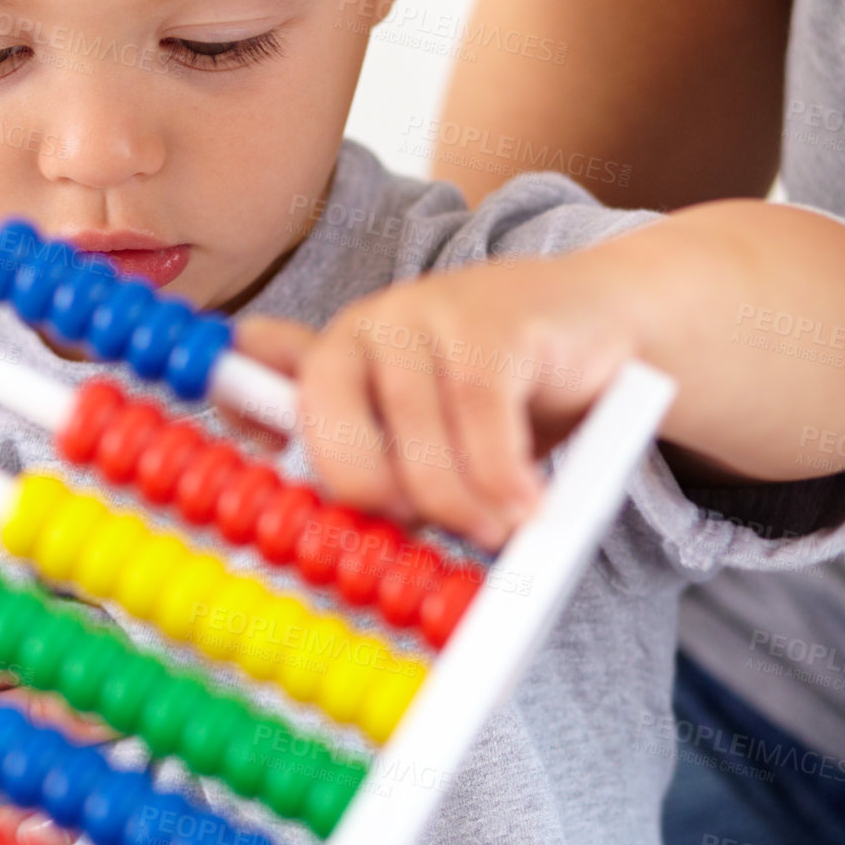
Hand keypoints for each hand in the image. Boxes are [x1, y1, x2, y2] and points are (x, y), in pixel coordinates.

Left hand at [237, 255, 634, 548]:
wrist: (600, 319)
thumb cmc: (498, 389)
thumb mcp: (421, 428)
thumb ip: (367, 459)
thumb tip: (314, 524)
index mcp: (329, 359)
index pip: (252, 392)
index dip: (245, 434)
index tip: (280, 499)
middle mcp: (363, 327)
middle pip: (332, 423)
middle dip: (371, 493)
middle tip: (421, 533)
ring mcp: (425, 312)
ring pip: (416, 427)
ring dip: (455, 498)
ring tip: (493, 532)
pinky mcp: (492, 318)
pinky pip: (481, 409)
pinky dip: (500, 472)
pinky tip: (524, 505)